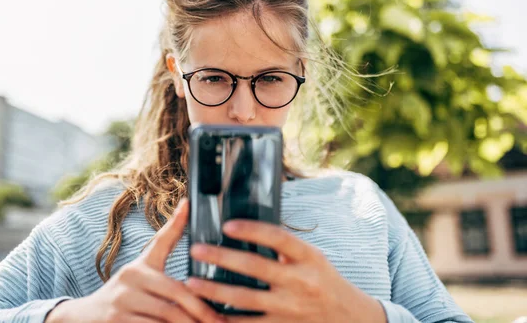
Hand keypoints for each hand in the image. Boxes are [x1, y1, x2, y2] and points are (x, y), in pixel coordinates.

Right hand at [46, 199, 224, 322]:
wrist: (83, 318)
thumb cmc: (124, 297)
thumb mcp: (141, 275)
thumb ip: (165, 256)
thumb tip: (186, 217)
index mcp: (140, 266)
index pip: (160, 241)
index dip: (176, 223)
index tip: (188, 204)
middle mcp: (130, 278)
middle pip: (176, 290)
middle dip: (201, 309)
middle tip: (219, 321)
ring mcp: (122, 300)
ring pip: (167, 314)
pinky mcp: (116, 321)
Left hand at [186, 220, 385, 322]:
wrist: (347, 316)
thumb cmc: (323, 279)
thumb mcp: (312, 256)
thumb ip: (284, 246)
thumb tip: (248, 229)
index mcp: (308, 257)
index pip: (277, 237)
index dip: (251, 230)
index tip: (227, 225)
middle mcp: (299, 281)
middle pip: (255, 267)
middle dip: (221, 258)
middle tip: (196, 250)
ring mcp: (290, 307)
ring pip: (245, 299)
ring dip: (214, 291)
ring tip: (191, 283)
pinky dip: (225, 319)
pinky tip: (206, 312)